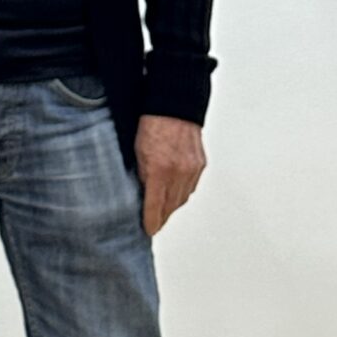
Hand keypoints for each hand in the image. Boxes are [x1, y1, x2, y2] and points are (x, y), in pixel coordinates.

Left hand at [136, 115, 205, 236]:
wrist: (175, 107)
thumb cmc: (151, 125)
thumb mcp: (136, 152)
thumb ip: (140, 175)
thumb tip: (141, 193)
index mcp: (159, 170)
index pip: (155, 205)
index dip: (152, 221)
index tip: (149, 230)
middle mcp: (178, 172)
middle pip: (170, 206)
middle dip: (161, 216)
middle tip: (153, 223)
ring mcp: (191, 169)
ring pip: (182, 198)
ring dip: (172, 207)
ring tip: (162, 212)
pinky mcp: (199, 165)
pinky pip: (191, 187)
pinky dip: (182, 193)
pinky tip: (174, 195)